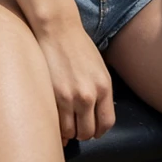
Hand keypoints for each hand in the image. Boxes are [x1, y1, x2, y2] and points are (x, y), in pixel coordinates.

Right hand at [35, 19, 115, 146]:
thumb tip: (96, 113)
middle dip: (83, 132)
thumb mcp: (98, 67)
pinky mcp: (55, 96)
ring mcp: (71, 97)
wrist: (58, 29)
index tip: (93, 128)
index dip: (99, 130)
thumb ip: (100, 91)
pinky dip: (57, 127)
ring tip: (66, 122)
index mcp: (104, 86)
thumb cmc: (78, 45)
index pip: (107, 122)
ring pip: (72, 132)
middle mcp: (90, 95)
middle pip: (89, 131)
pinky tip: (56, 119)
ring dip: (69, 131)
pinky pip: (58, 124)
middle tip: (77, 125)